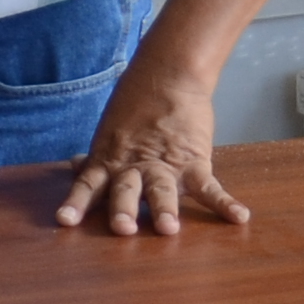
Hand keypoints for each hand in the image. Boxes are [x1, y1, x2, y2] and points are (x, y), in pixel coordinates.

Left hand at [55, 54, 249, 237]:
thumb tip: (75, 165)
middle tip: (124, 228)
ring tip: (169, 228)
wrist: (170, 74)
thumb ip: (98, 156)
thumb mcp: (110, 131)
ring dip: (165, 209)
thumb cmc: (136, 104)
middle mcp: (135, 167)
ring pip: (163, 190)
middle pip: (127, 191)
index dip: (76, 203)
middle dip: (124, 209)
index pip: (89, 185)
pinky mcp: (194, 161)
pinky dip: (226, 204)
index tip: (64, 221)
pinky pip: (210, 188)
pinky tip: (239, 218)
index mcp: (112, 162)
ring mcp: (166, 166)